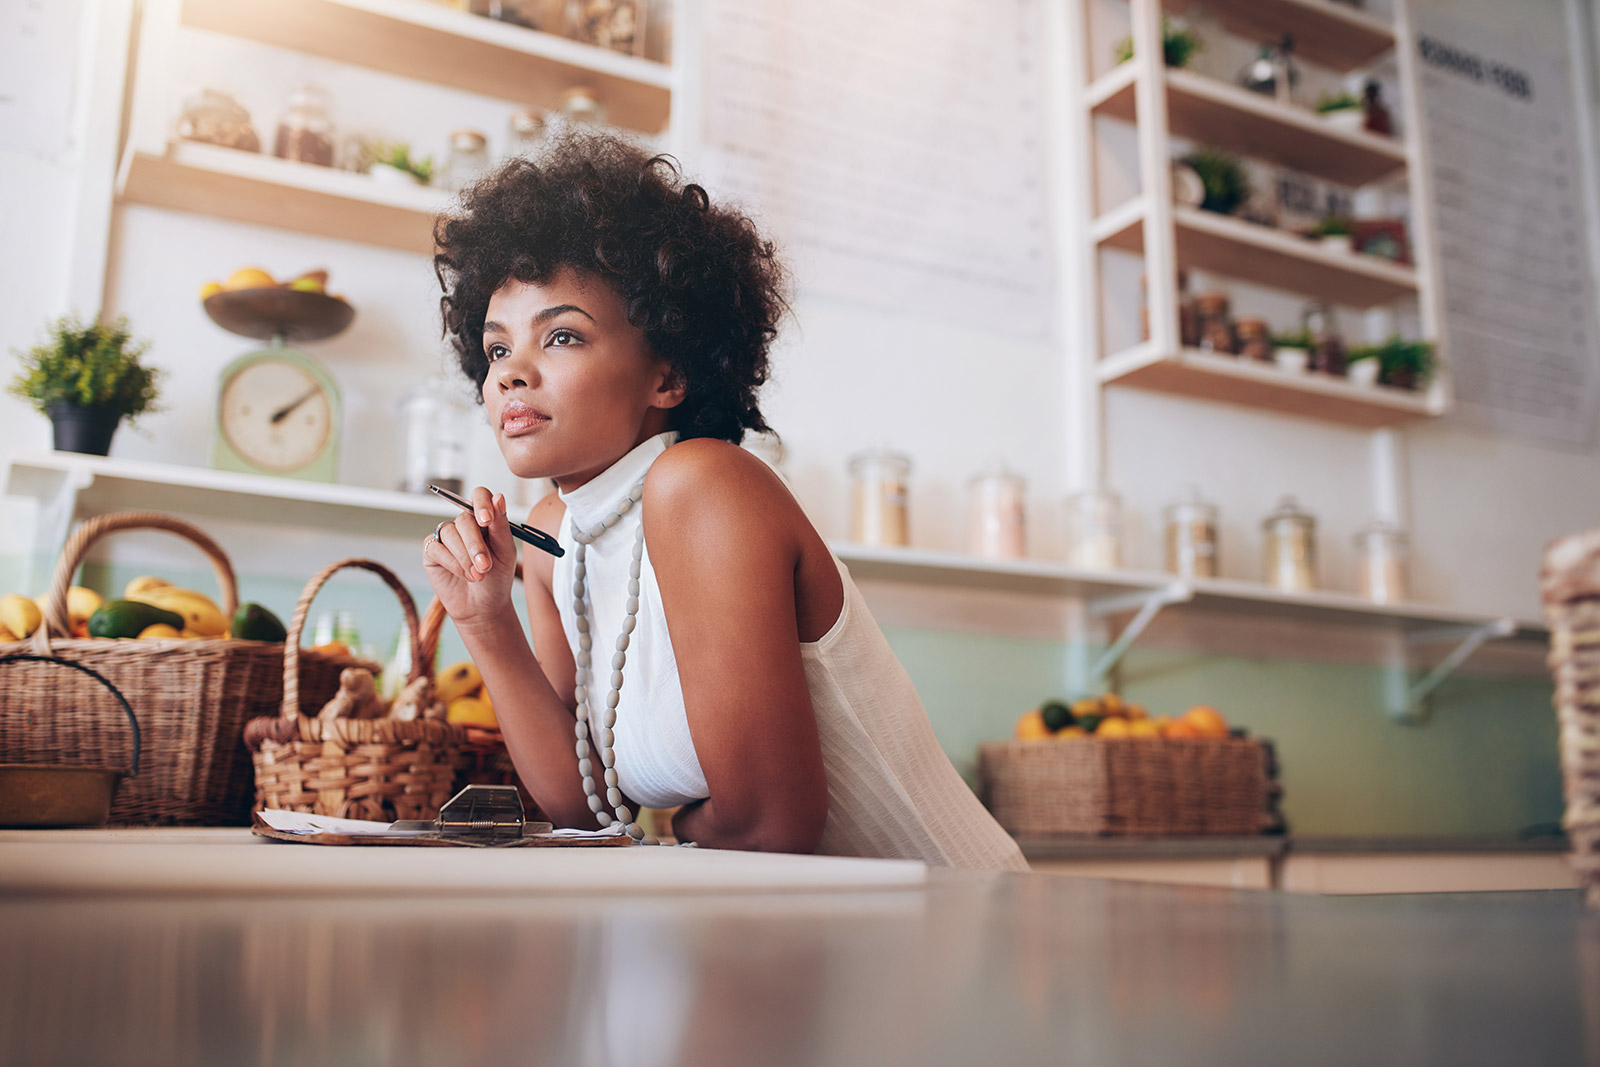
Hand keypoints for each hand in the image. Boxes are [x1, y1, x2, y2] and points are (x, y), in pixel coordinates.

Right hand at [423, 487, 517, 628]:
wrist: (483, 607)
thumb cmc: (498, 578)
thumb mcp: (505, 552)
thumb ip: (500, 525)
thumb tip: (498, 497)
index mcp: (485, 518)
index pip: (479, 495)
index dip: (482, 503)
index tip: (487, 520)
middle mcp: (464, 524)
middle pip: (464, 519)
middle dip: (475, 545)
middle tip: (485, 566)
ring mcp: (446, 536)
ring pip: (449, 533)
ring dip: (465, 557)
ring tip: (478, 576)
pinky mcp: (431, 551)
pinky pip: (436, 548)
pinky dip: (452, 563)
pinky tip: (463, 575)